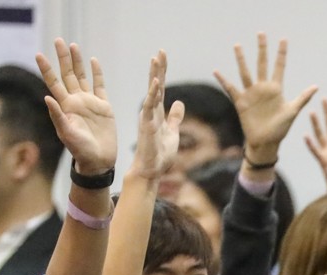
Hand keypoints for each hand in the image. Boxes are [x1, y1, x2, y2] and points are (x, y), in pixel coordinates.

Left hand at [36, 39, 116, 174]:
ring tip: (73, 45)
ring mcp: (90, 103)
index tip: (39, 54)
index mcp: (65, 107)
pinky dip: (97, 73)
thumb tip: (46, 97)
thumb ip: (57, 116)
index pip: (54, 83)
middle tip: (58, 41)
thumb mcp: (67, 134)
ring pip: (82, 77)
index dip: (47, 69)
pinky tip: (94, 61)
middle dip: (62, 58)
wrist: (99, 161)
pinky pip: (100, 86)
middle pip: (67, 75)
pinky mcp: (104, 107)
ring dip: (77, 62)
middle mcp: (76, 101)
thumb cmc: (81, 151)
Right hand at [129, 50, 184, 180]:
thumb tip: (180, 103)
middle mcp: (151, 111)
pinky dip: (153, 94)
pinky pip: (150, 106)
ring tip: (155, 59)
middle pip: (155, 85)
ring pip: (152, 92)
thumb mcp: (173, 132)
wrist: (151, 171)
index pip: (161, 88)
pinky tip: (156, 82)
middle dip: (158, 68)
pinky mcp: (146, 124)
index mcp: (158, 112)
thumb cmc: (160, 154)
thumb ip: (175, 117)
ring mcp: (148, 117)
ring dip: (154, 76)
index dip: (162, 72)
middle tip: (161, 51)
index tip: (163, 56)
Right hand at [214, 34, 316, 164]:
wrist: (266, 142)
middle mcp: (263, 88)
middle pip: (262, 64)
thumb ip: (302, 98)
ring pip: (246, 72)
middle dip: (262, 49)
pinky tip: (217, 71)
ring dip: (242, 59)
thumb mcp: (292, 111)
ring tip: (238, 46)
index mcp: (276, 89)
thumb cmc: (281, 129)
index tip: (283, 39)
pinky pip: (231, 89)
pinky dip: (223, 80)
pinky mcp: (241, 102)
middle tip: (261, 34)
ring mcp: (251, 94)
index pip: (279, 67)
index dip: (281, 54)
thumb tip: (316, 86)